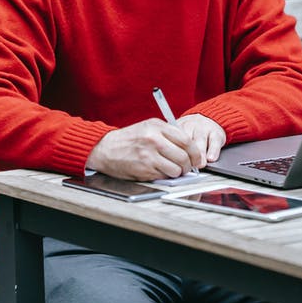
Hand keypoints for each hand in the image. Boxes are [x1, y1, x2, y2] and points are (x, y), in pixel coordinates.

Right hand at [86, 118, 201, 180]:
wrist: (105, 148)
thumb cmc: (128, 140)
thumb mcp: (148, 128)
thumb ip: (167, 135)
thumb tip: (188, 149)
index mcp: (157, 126)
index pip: (186, 140)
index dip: (195, 152)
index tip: (196, 159)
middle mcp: (154, 139)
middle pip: (184, 156)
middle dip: (188, 166)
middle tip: (186, 168)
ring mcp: (149, 154)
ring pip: (176, 169)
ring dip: (177, 173)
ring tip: (171, 170)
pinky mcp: (144, 168)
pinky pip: (164, 176)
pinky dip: (165, 176)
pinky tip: (158, 171)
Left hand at [176, 113, 225, 163]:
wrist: (207, 119)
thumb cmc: (190, 132)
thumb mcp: (179, 135)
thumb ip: (176, 147)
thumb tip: (174, 164)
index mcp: (177, 127)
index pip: (174, 140)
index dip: (175, 152)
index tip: (176, 164)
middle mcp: (190, 125)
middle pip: (186, 140)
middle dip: (188, 154)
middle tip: (188, 166)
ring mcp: (204, 128)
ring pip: (200, 140)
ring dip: (200, 154)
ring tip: (200, 164)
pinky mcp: (216, 132)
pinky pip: (215, 142)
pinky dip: (213, 151)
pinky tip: (211, 158)